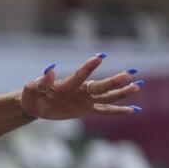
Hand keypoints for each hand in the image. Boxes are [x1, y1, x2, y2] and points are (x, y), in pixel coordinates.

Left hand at [19, 53, 142, 119]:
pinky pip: (105, 110)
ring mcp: (84, 99)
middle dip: (115, 81)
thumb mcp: (31, 90)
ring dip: (121, 92)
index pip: (80, 75)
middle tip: (130, 73)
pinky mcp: (86, 109)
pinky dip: (118, 111)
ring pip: (106, 96)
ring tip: (137, 86)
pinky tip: (133, 110)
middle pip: (100, 86)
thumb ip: (41, 81)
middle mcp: (79, 90)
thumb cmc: (31, 95)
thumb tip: (50, 69)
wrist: (35, 105)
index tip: (100, 56)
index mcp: (67, 84)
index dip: (89, 67)